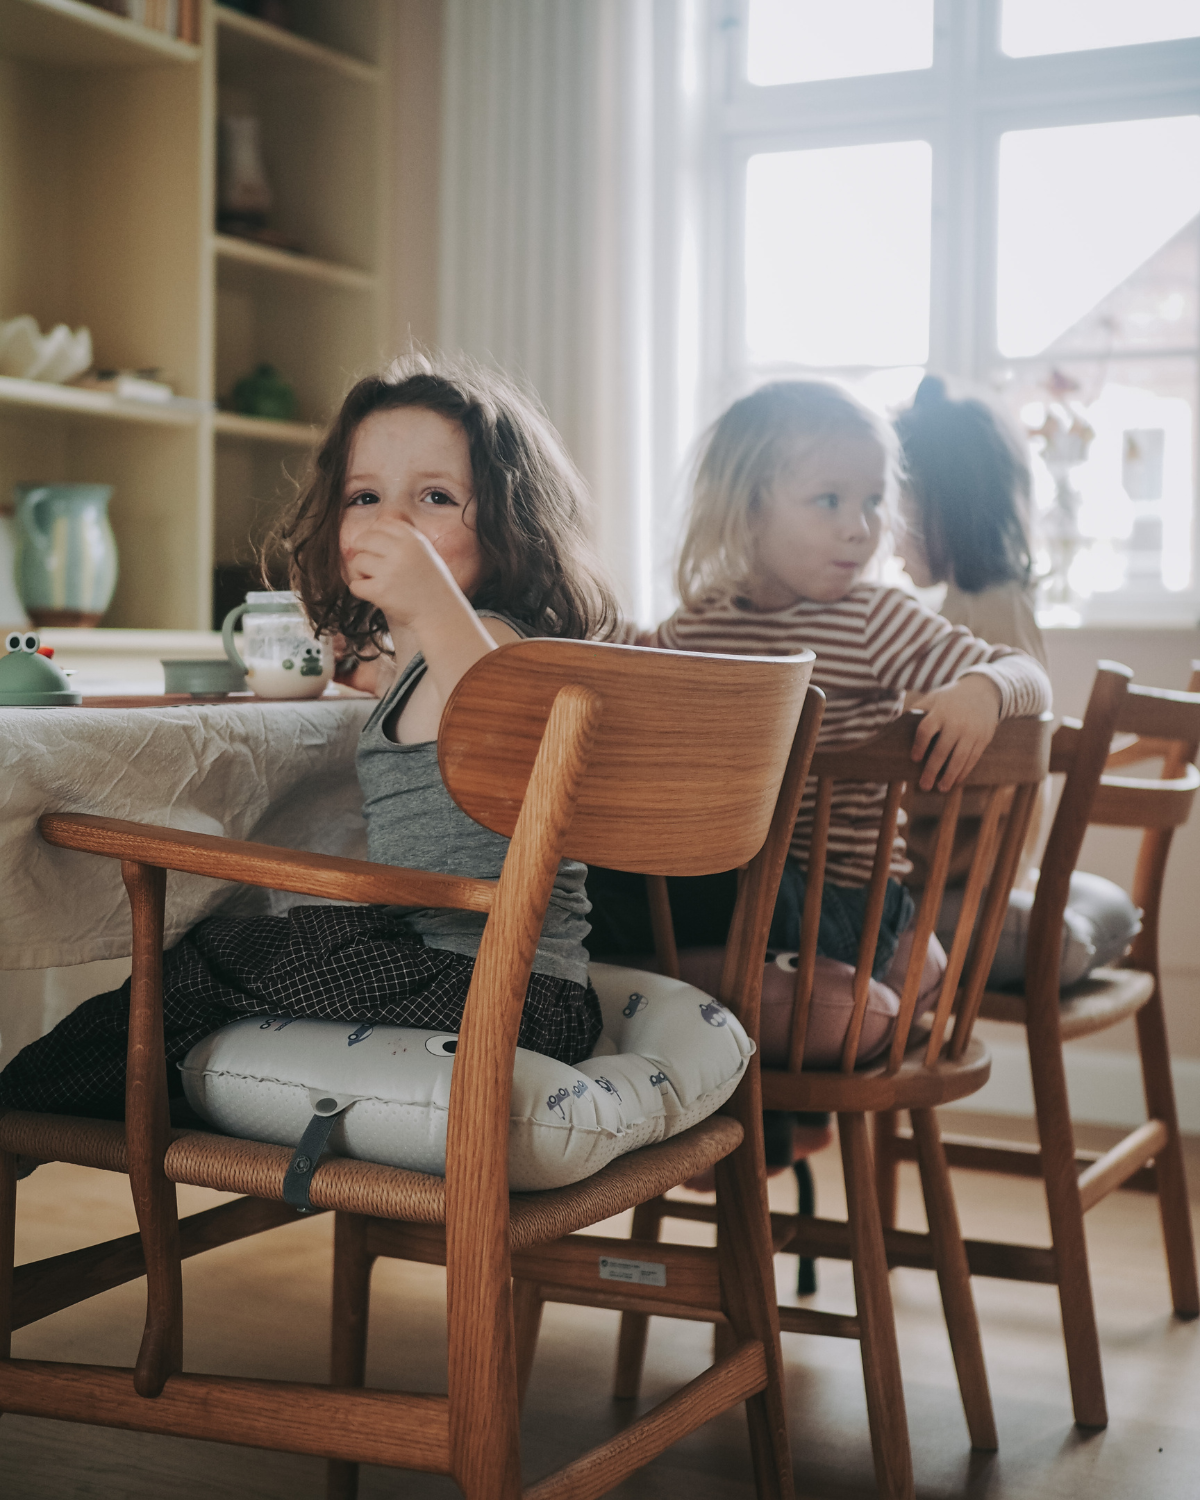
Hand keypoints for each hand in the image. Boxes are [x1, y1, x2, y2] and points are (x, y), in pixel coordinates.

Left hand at [341, 516, 461, 633]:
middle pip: (363, 540)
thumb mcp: (424, 552)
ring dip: (362, 573)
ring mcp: (390, 570)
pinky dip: (361, 591)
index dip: (375, 538)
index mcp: (412, 538)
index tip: (381, 552)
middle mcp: (401, 550)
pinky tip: (375, 594)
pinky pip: (355, 585)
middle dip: (363, 553)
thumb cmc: (430, 584)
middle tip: (372, 567)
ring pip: (357, 562)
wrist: (440, 614)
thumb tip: (372, 527)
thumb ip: (402, 538)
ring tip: (377, 582)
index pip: (379, 524)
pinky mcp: (381, 591)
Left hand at [908, 674, 1000, 790]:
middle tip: (924, 786)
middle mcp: (956, 722)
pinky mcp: (983, 738)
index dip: (919, 745)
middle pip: (942, 750)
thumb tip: (894, 729)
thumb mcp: (933, 699)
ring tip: (941, 788)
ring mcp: (971, 731)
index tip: (914, 758)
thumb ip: (916, 712)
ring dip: (950, 776)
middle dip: (932, 770)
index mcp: (940, 711)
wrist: (983, 691)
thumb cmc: (949, 699)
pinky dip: (964, 771)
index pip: (926, 730)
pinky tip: (956, 780)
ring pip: (959, 758)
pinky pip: (973, 758)